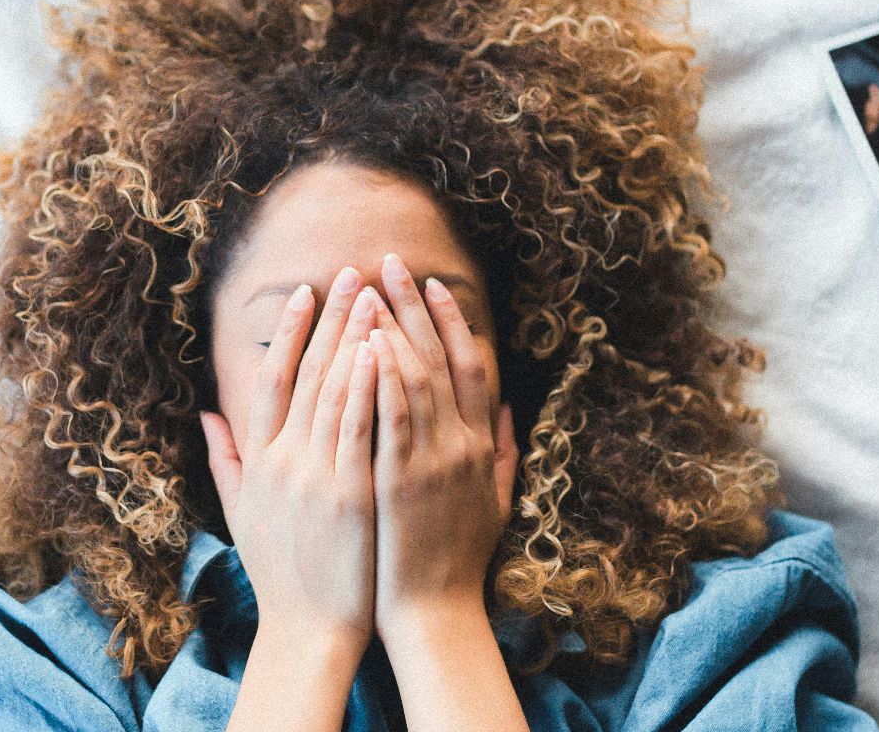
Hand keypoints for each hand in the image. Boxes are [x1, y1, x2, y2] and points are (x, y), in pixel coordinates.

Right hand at [201, 268, 382, 649]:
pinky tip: (379, 349)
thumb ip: (226, 459)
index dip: (289, 332)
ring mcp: (314, 475)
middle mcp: (283, 460)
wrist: (308, 630)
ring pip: (334, 391)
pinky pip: (358, 428)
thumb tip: (206, 414)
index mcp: (260, 461)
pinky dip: (366, 386)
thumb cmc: (282, 574)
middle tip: (350, 273)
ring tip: (373, 295)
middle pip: (307, 374)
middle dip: (331, 319)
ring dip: (353, 338)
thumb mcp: (242, 512)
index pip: (272, 380)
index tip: (306, 292)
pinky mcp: (348, 494)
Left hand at [367, 254, 515, 633]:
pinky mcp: (402, 482)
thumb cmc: (458, 560)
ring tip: (368, 289)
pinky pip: (392, 418)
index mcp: (481, 445)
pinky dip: (383, 378)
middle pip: (439, 358)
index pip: (469, 366)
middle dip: (413, 306)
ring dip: (391, 328)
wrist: (437, 614)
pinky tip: (367, 344)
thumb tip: (511, 408)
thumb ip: (505, 451)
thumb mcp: (497, 500)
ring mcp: (434, 461)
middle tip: (389, 263)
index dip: (451, 321)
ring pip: (414, 378)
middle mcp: (462, 444)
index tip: (431, 284)